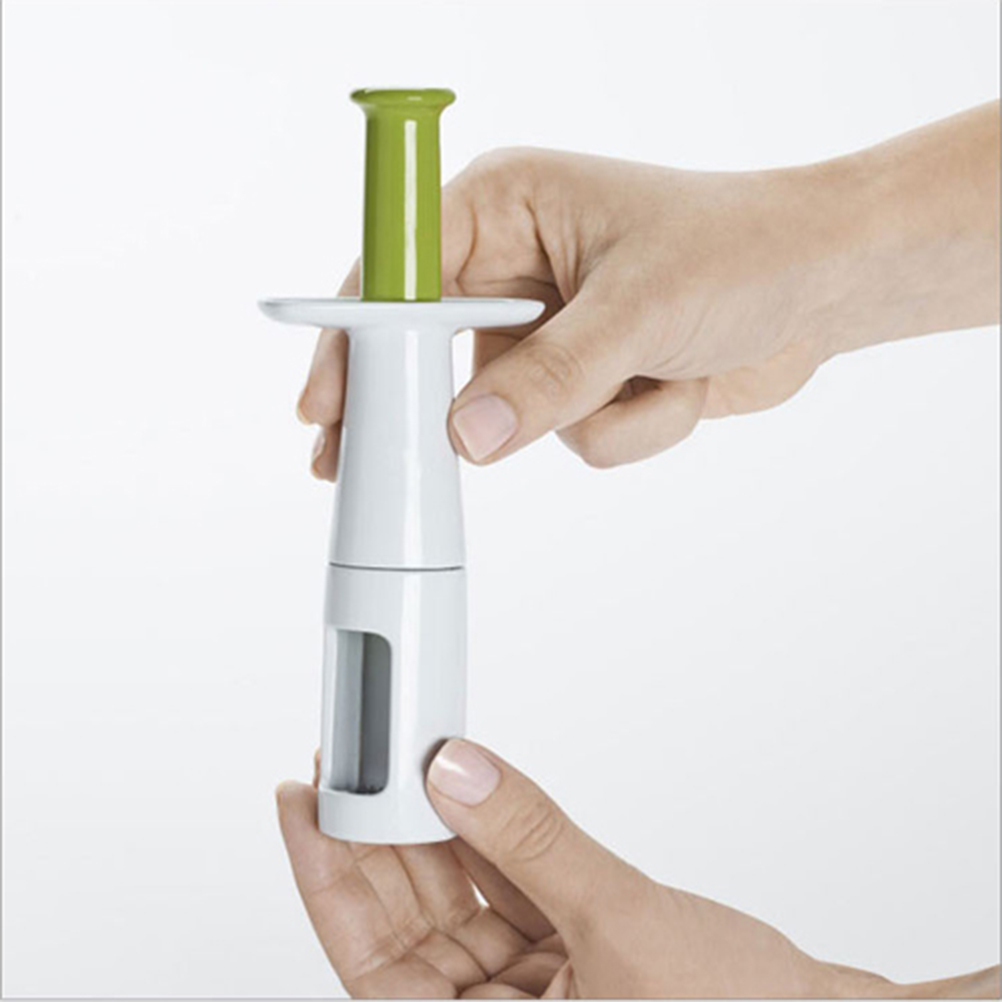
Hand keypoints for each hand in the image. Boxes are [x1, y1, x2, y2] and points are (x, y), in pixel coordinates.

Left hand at [276, 740, 963, 998]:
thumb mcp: (621, 920)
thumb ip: (532, 840)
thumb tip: (457, 770)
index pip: (370, 963)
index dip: (326, 877)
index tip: (303, 801)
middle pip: (404, 923)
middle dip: (376, 836)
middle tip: (352, 758)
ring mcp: (530, 986)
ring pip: (453, 896)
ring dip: (430, 825)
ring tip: (403, 756)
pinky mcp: (564, 948)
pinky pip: (503, 883)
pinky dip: (484, 833)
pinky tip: (462, 784)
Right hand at [299, 103, 998, 474]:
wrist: (825, 286)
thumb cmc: (743, 251)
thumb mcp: (639, 310)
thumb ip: (549, 377)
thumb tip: (468, 436)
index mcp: (507, 206)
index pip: (397, 274)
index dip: (354, 341)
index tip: (324, 406)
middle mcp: (514, 267)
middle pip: (429, 354)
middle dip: (437, 409)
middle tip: (367, 466)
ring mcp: (547, 329)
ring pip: (511, 413)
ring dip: (587, 417)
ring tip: (657, 377)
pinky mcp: (580, 378)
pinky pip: (566, 437)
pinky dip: (627, 430)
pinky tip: (676, 389)